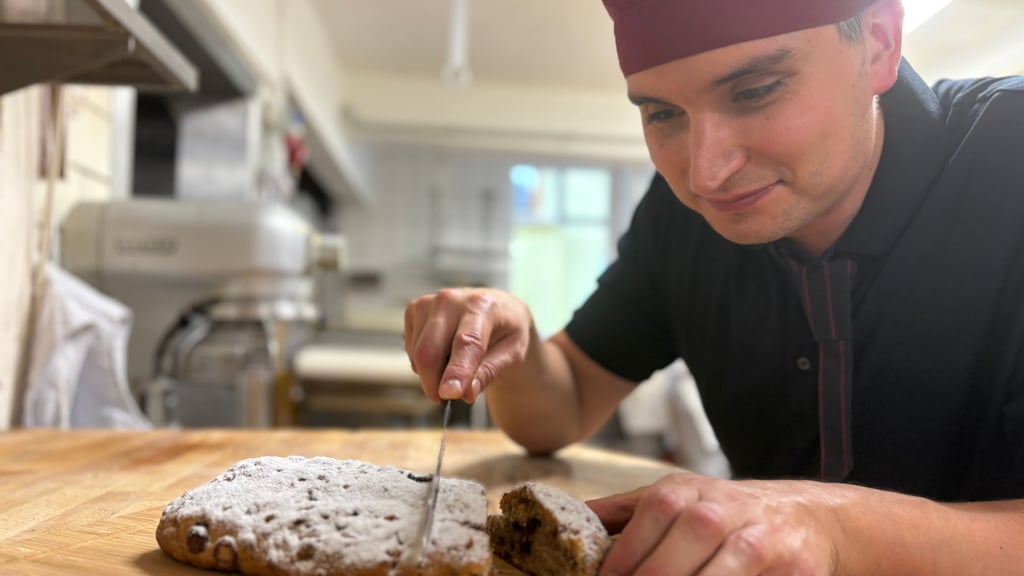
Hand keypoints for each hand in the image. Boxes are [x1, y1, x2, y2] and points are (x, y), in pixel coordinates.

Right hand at [404, 288, 531, 403]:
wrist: (497, 308)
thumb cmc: (506, 330)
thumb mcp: (512, 353)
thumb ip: (489, 372)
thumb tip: (466, 394)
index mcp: (482, 306)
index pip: (466, 342)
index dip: (456, 370)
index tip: (449, 394)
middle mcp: (451, 299)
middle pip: (430, 351)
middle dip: (434, 383)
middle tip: (448, 398)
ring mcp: (428, 302)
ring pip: (417, 354)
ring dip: (431, 374)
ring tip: (456, 367)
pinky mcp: (414, 309)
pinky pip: (411, 350)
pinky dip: (424, 363)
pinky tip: (443, 355)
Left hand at [588, 472, 842, 575]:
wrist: (805, 516)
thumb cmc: (724, 513)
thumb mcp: (676, 498)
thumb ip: (623, 512)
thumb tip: (570, 517)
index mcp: (685, 492)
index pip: (650, 516)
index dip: (623, 558)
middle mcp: (721, 512)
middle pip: (678, 552)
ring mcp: (759, 541)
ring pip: (717, 575)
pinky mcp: (795, 568)